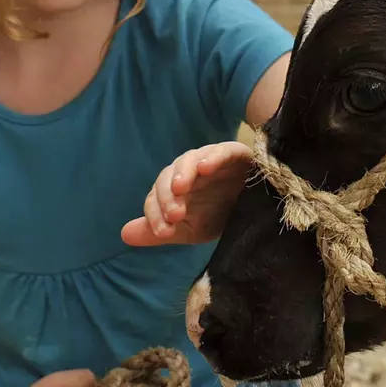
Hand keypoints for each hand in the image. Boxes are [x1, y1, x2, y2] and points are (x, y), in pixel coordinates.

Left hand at [121, 141, 255, 246]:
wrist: (261, 214)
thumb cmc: (222, 217)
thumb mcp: (189, 230)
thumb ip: (158, 231)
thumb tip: (124, 235)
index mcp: (176, 189)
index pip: (156, 197)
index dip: (155, 214)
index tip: (163, 233)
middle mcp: (189, 172)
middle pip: (168, 176)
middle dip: (167, 197)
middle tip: (175, 216)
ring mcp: (210, 160)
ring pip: (189, 160)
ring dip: (182, 174)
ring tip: (181, 189)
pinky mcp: (235, 153)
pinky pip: (221, 151)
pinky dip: (212, 157)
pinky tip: (205, 168)